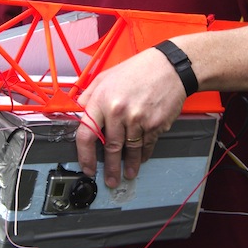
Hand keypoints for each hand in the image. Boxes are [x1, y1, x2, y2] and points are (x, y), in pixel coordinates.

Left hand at [76, 47, 187, 187]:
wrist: (169, 67)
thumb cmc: (137, 70)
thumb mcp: (106, 76)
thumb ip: (89, 95)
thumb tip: (78, 113)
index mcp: (102, 99)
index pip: (86, 134)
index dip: (85, 155)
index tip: (87, 167)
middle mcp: (118, 111)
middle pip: (110, 148)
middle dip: (110, 168)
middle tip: (110, 180)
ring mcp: (138, 119)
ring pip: (130, 150)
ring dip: (129, 165)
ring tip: (128, 174)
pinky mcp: (155, 125)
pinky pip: (147, 145)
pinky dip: (144, 154)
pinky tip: (142, 158)